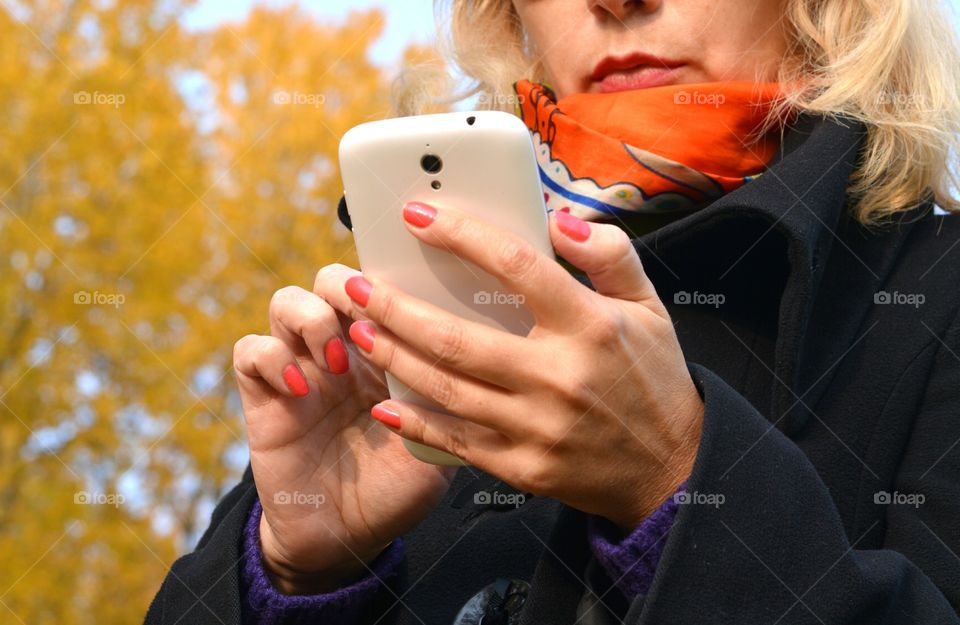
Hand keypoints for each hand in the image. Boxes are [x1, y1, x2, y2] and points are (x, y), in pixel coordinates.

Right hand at [232, 280, 457, 593]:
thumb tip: (477, 359)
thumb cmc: (396, 488)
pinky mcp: (265, 396)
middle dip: (346, 285)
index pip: (383, 289)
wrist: (346, 537)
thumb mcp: (438, 446)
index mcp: (387, 353)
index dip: (391, 280)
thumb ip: (450, 405)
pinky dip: (271, 358)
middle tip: (364, 320)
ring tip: (335, 359)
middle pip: (332, 279)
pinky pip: (250, 350)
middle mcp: (342, 351)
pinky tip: (300, 389)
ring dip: (310, 318)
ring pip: (287, 301)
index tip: (409, 297)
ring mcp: (301, 369)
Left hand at [332, 201, 703, 532]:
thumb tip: (557, 219)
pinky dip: (416, 423)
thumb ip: (610, 255)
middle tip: (356, 286)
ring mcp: (538, 428)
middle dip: (395, 309)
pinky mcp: (524, 468)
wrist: (671, 468)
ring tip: (356, 330)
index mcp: (591, 326)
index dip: (461, 236)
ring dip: (393, 357)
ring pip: (446, 388)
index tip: (417, 214)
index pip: (516, 267)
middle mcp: (559, 377)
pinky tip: (385, 401)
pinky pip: (457, 442)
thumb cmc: (654, 377)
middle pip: (458, 337)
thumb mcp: (649, 307)